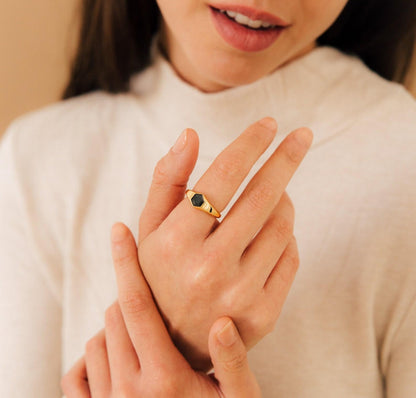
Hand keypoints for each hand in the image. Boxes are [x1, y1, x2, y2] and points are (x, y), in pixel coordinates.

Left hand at [61, 224, 260, 396]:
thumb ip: (234, 363)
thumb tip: (219, 322)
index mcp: (165, 379)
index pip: (137, 304)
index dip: (127, 262)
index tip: (118, 230)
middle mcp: (129, 390)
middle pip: (116, 314)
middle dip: (134, 298)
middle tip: (159, 304)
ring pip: (97, 338)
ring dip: (118, 326)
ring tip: (147, 338)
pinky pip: (77, 371)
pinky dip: (92, 356)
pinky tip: (118, 360)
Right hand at [138, 117, 312, 369]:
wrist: (173, 340)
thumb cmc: (160, 273)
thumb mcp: (151, 227)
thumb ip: (167, 180)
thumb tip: (190, 134)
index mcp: (176, 241)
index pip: (222, 177)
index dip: (249, 144)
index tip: (270, 124)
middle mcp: (209, 269)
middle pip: (262, 196)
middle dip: (287, 158)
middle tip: (302, 135)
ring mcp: (240, 295)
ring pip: (282, 225)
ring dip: (284, 198)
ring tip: (274, 193)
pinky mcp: (264, 314)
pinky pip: (291, 256)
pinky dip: (287, 233)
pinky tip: (271, 229)